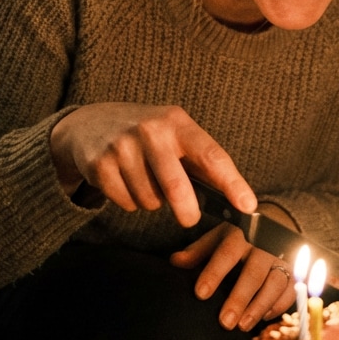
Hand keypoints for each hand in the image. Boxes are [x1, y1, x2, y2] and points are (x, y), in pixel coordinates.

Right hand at [49, 102, 256, 226]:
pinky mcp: (100, 164)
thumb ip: (200, 162)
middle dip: (187, 212)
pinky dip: (130, 201)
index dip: (232, 183)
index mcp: (177, 122)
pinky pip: (126, 204)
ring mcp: (122, 146)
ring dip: (152, 201)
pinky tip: (125, 180)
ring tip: (145, 180)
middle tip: (189, 217)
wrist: (90, 123)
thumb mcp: (174, 134)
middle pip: (177, 187)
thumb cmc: (147, 135)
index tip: (248, 206)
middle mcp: (150, 130)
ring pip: (150, 201)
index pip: (211, 155)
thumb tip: (236, 201)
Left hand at [170, 222, 295, 331]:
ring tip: (242, 326)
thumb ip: (196, 252)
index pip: (226, 254)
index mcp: (240, 235)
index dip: (214, 273)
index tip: (200, 294)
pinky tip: (262, 319)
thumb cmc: (236, 239)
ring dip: (259, 306)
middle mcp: (263, 246)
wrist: (272, 226)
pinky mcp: (293, 272)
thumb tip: (174, 262)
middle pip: (253, 273)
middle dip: (239, 298)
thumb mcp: (215, 239)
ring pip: (274, 284)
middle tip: (224, 323)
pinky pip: (290, 292)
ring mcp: (281, 259)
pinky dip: (277, 306)